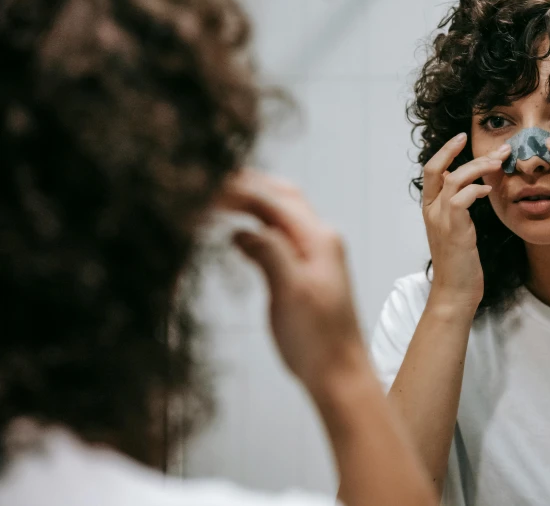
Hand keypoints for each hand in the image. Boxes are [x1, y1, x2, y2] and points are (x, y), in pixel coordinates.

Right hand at [217, 168, 363, 389]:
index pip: (273, 201)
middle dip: (248, 186)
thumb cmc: (318, 340)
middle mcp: (321, 240)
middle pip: (281, 197)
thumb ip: (269, 253)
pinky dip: (258, 225)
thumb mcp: (290, 292)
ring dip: (253, 202)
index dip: (238, 190)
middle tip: (211, 181)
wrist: (340, 375)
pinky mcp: (308, 271)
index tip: (203, 185)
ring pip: (282, 215)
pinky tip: (240, 230)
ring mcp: (316, 255)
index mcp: (320, 239)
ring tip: (219, 197)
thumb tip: (240, 229)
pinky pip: (281, 236)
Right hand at [421, 133, 507, 308]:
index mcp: (430, 209)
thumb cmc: (460, 263)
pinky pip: (462, 199)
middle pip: (435, 169)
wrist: (455, 291)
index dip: (445, 151)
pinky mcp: (454, 230)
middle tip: (480, 141)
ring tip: (499, 162)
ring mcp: (440, 220)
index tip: (461, 138)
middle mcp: (431, 211)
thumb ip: (460, 208)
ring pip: (454, 179)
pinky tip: (490, 190)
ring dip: (479, 167)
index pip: (431, 171)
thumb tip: (477, 187)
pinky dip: (477, 190)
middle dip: (455, 150)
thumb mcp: (457, 230)